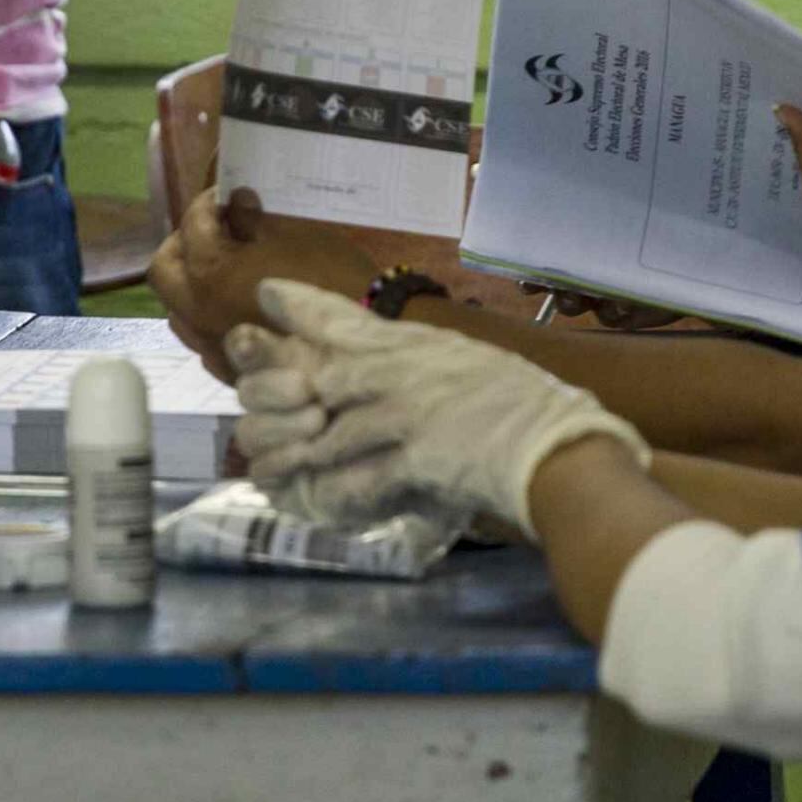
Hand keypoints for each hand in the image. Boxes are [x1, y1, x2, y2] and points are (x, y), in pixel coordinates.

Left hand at [147, 187, 374, 377]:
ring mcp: (211, 346)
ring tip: (218, 267)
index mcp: (210, 273)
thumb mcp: (293, 234)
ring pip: (176, 309)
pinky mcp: (229, 370)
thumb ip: (252, 216)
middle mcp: (198, 313)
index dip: (207, 204)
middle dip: (182, 243)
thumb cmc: (330, 278)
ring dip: (188, 283)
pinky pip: (199, 339)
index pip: (191, 226)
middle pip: (164, 271)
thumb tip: (235, 200)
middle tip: (210, 230)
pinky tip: (231, 305)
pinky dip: (205, 316)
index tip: (225, 196)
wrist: (363, 345)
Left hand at [227, 282, 643, 532]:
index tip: (266, 297)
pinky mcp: (409, 461)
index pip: (338, 317)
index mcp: (410, 345)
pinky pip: (351, 483)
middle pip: (307, 376)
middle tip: (242, 398)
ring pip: (317, 436)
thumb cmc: (529, 405)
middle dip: (268, 389)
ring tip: (262, 469)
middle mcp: (394, 374)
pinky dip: (326, 497)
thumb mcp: (468, 364)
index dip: (295, 307)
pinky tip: (306, 504)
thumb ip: (427, 366)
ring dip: (286, 458)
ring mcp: (399, 417)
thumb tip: (405, 366)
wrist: (560, 447)